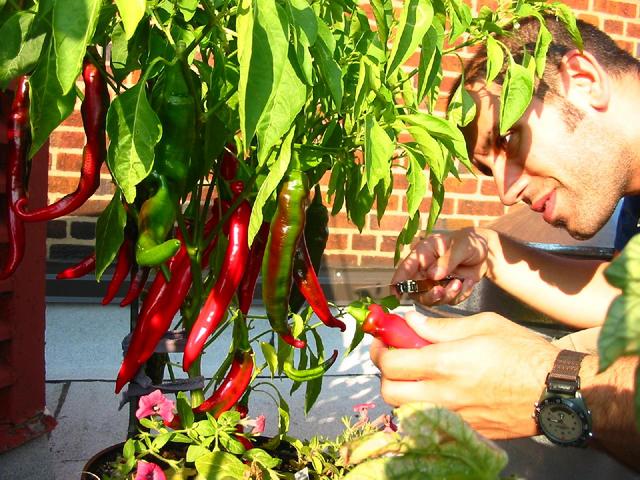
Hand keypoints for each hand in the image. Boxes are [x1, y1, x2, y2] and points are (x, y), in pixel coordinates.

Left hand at [369, 311, 559, 438]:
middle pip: (389, 392)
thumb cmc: (522, 351)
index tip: (382, 340)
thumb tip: (410, 322)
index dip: (380, 350)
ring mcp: (453, 417)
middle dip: (384, 374)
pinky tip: (436, 390)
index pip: (391, 363)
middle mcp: (443, 394)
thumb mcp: (483, 325)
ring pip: (405, 409)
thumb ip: (440, 327)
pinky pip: (429, 420)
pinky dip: (422, 406)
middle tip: (394, 358)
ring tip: (415, 374)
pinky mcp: (465, 431)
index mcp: (445, 364)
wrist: (556, 391)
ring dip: (401, 391)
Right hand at [391, 228, 490, 304]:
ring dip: (447, 295)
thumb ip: (446, 260)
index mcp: (423, 253)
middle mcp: (426, 269)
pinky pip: (449, 301)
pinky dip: (460, 295)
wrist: (487, 252)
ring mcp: (435, 282)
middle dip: (429, 294)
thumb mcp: (461, 246)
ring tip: (460, 283)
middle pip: (415, 289)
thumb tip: (432, 275)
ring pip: (432, 298)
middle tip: (442, 290)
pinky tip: (469, 282)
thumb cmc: (470, 242)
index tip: (396, 293)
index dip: (398, 281)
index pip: (406, 268)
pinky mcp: (447, 290)